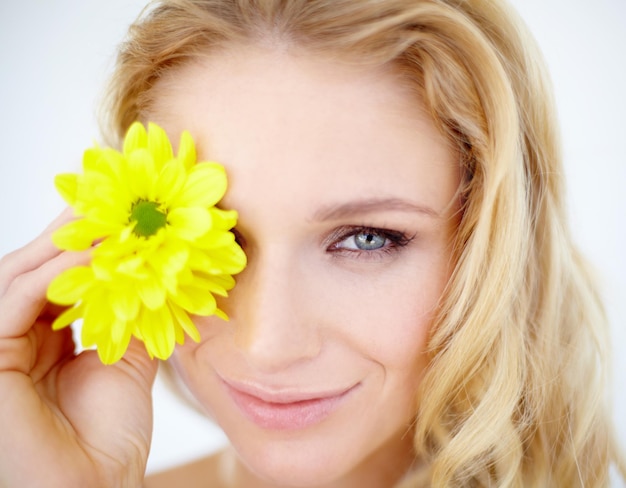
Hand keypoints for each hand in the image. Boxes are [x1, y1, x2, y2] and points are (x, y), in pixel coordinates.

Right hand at [0, 210, 157, 487]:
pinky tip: (90, 249)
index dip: (83, 248)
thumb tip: (149, 281)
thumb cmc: (106, 440)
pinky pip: (16, 298)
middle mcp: (14, 341)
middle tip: (106, 202)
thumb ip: (128, 321)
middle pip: (32, 271)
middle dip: (69, 235)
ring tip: (103, 216)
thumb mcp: (126, 366)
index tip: (117, 219)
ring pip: (18, 277)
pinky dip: (51, 271)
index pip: (55, 281)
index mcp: (41, 344)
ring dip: (62, 244)